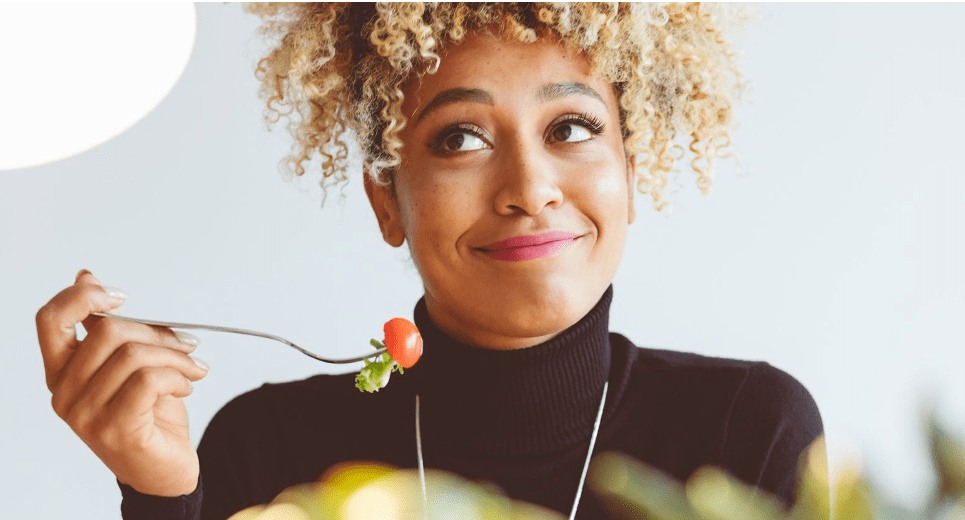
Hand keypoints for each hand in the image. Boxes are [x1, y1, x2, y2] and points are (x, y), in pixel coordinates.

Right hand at [37, 270, 209, 496]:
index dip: (83, 297)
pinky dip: (178, 376)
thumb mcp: (127, 364)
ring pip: (134, 356)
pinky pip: (149, 381)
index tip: (123, 296)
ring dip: (176, 356)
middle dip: (158, 331)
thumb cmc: (148, 414)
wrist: (165, 470)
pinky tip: (188, 385)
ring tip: (194, 368)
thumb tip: (85, 276)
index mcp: (62, 372)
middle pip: (108, 332)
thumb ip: (106, 327)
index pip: (50, 320)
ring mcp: (86, 415)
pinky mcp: (115, 431)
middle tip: (187, 343)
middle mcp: (65, 394)